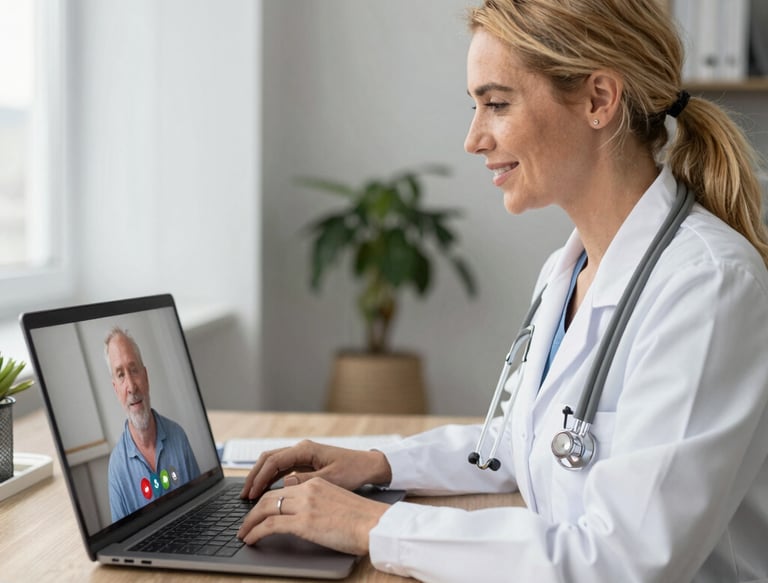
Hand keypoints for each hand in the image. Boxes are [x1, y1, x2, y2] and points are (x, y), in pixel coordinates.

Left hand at [237, 477, 389, 555]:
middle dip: (252, 511)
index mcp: (316, 483)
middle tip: (244, 523)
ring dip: (249, 522)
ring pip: (265, 509)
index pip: (282, 488)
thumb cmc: (362, 519)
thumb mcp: (337, 501)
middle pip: (270, 497)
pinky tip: (250, 539)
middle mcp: (308, 490)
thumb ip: (317, 502)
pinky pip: (269, 525)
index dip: (266, 500)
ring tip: (243, 533)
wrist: (375, 524)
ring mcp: (305, 505)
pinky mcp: (303, 522)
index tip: (258, 511)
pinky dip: (255, 532)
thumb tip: (304, 514)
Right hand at [239, 439, 391, 500]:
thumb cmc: (353, 471)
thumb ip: (307, 481)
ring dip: (261, 477)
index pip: (273, 461)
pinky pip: (282, 469)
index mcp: (306, 449)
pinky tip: (266, 492)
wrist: (369, 466)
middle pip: (269, 459)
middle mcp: (302, 449)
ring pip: (274, 463)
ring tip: (250, 495)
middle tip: (243, 494)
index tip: (251, 493)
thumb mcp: (331, 479)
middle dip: (254, 476)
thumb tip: (285, 483)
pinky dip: (271, 479)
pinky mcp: (306, 463)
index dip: (259, 477)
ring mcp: (303, 455)